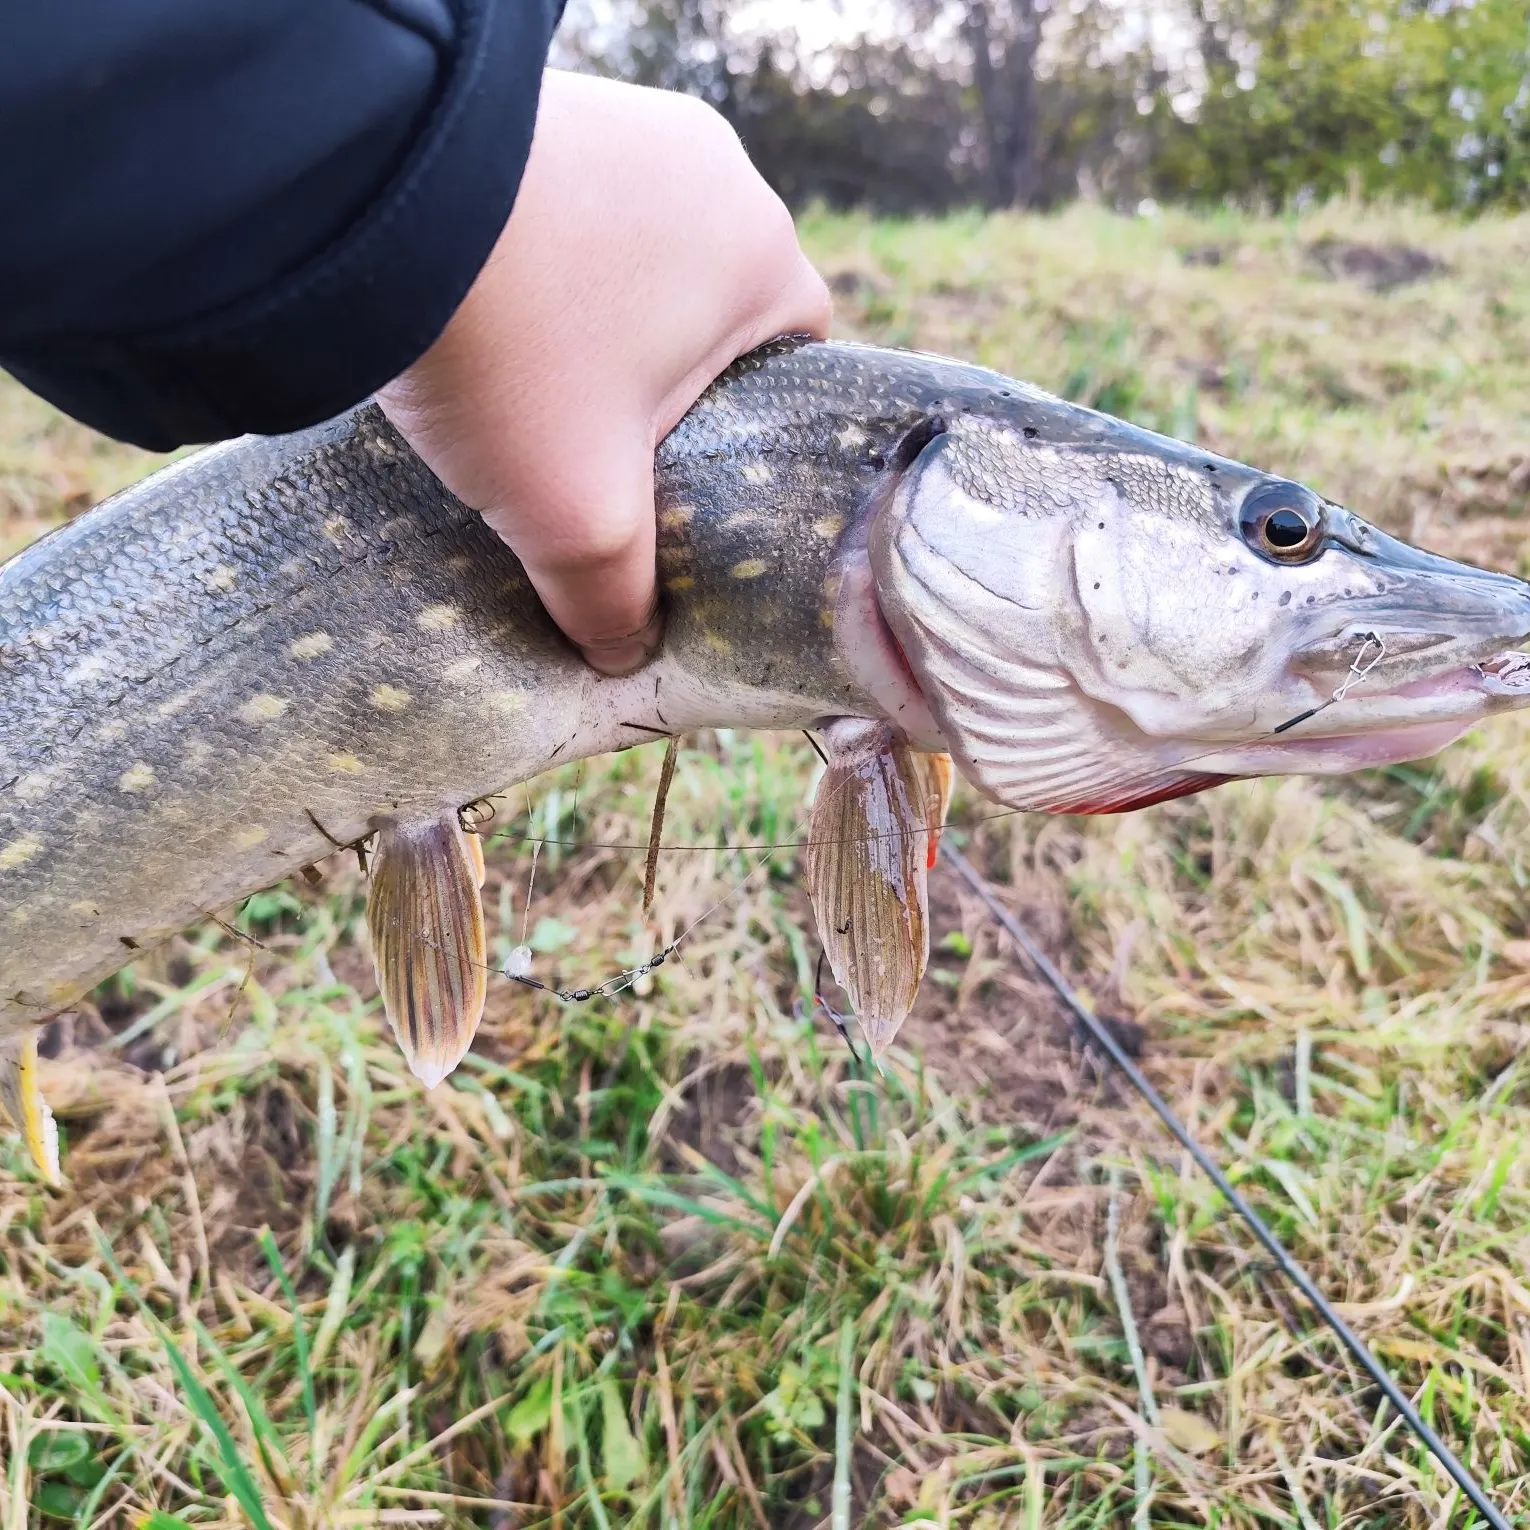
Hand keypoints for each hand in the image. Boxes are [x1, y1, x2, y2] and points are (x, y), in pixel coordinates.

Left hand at [378, 70, 830, 674]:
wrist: (359, 194)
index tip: (690, 481)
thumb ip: (614, 596)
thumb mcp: (578, 511)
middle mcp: (710, 169)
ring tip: (527, 395)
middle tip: (600, 454)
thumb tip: (621, 651)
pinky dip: (534, 272)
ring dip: (589, 327)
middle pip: (708, 312)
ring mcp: (622, 126)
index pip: (796, 359)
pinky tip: (483, 326)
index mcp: (760, 255)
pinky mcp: (535, 112)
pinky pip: (562, 213)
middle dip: (659, 385)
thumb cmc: (510, 353)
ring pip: (631, 260)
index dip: (751, 433)